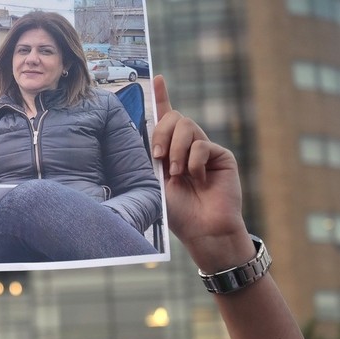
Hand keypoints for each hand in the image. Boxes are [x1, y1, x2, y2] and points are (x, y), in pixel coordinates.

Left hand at [151, 76, 251, 269]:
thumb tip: (150, 132)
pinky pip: (202, 145)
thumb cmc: (177, 211)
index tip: (158, 78)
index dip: (162, 97)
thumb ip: (156, 156)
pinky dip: (194, 162)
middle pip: (174, 117)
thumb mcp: (157, 181)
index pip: (165, 119)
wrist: (202, 229)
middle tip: (158, 158)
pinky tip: (199, 179)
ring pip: (187, 127)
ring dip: (177, 151)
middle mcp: (187, 146)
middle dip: (161, 134)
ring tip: (179, 174)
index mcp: (169, 151)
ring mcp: (205, 149)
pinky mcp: (221, 155)